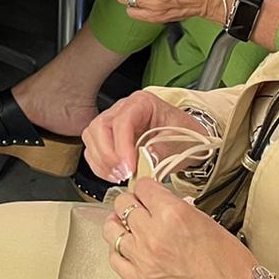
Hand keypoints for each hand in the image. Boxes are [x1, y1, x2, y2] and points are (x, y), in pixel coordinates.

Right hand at [82, 91, 204, 183]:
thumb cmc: (183, 135)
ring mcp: (113, 122)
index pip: (123, 121)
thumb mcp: (179, 141)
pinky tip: (114, 175)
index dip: (122, 146)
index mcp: (142, 103)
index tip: (129, 168)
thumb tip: (145, 160)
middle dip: (108, 155)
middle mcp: (122, 109)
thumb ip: (162, 149)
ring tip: (120, 176)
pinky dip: (100, 166)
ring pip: (92, 138)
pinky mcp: (107, 138)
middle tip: (123, 174)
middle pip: (100, 127)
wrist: (186, 139)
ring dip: (102, 161)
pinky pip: (93, 150)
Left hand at [106, 178, 258, 278]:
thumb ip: (178, 208)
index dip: (147, 187)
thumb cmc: (231, 266)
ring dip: (121, 224)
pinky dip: (118, 250)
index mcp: (173, 215)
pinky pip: (115, 259)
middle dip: (133, 202)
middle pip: (124, 204)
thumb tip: (162, 202)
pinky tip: (126, 247)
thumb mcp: (207, 221)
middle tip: (140, 205)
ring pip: (112, 230)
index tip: (149, 190)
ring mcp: (144, 259)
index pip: (144, 186)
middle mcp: (154, 235)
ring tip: (129, 224)